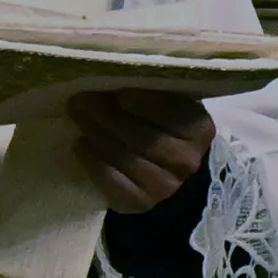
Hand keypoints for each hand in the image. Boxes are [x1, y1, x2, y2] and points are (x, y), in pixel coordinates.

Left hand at [65, 88, 214, 216]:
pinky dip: (93, 160)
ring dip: (96, 134)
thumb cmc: (165, 130)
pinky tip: (81, 144)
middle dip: (108, 115)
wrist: (167, 174)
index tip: (121, 93)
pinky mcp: (140, 202)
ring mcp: (164, 185)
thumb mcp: (171, 109)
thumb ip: (155, 94)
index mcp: (200, 131)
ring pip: (124, 156)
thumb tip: (116, 75)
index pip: (173, 114)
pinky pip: (111, 179)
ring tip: (78, 117)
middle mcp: (186, 160)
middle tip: (81, 100)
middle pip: (142, 136)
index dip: (147, 103)